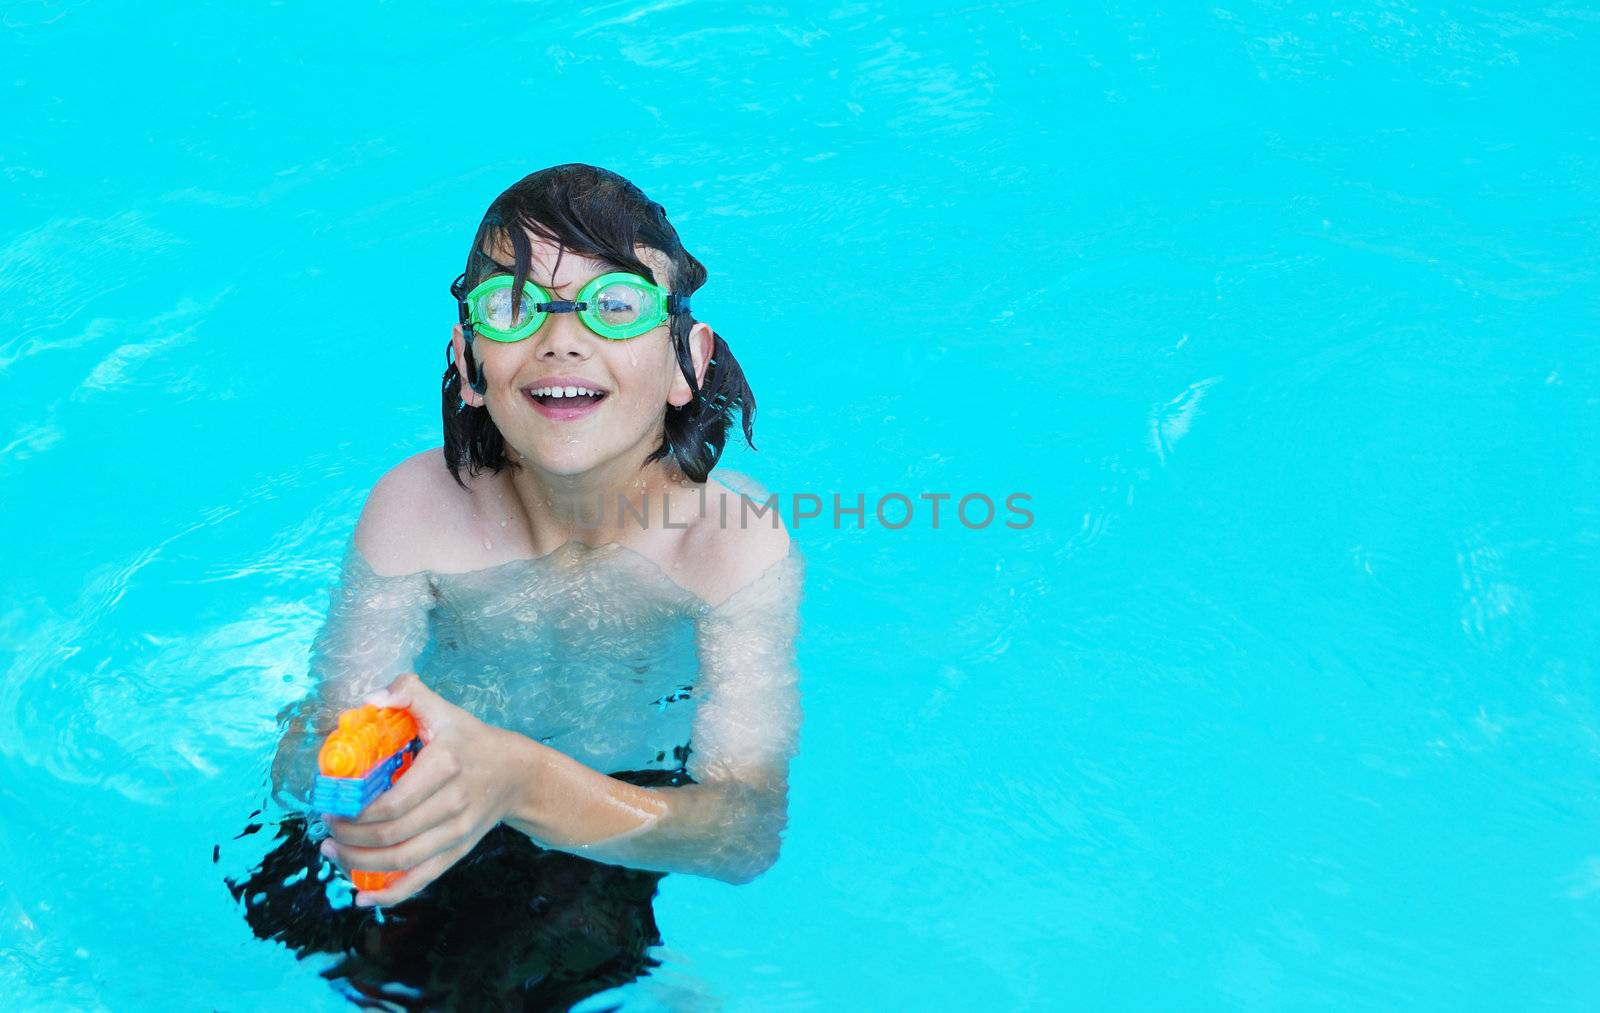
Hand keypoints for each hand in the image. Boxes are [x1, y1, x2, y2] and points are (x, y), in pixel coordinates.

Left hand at [318, 672, 529, 906]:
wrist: (517, 774)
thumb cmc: (472, 740)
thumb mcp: (444, 711)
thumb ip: (408, 693)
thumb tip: (372, 699)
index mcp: (445, 766)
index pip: (392, 802)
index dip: (355, 812)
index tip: (332, 806)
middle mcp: (453, 804)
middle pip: (391, 835)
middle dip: (350, 837)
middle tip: (327, 829)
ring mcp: (457, 832)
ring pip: (401, 861)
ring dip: (359, 863)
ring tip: (333, 851)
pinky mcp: (458, 851)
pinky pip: (421, 879)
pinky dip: (391, 894)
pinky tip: (362, 896)